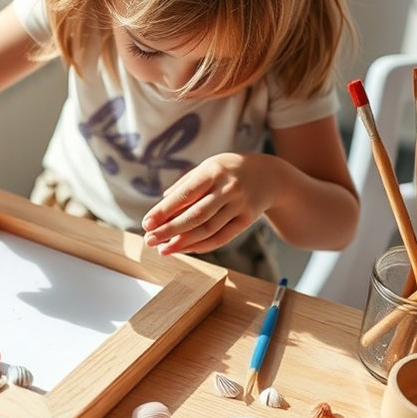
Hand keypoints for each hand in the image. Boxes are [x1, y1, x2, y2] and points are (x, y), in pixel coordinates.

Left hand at [141, 153, 275, 254]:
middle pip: (195, 215)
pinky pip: (222, 237)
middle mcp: (227, 188)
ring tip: (163, 249)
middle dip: (169, 230)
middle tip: (149, 241)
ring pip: (208, 229)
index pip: (185, 194)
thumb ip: (185, 184)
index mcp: (213, 171)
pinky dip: (202, 246)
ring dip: (183, 243)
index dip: (164, 211)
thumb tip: (162, 202)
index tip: (146, 224)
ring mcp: (239, 205)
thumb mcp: (208, 167)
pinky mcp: (247, 219)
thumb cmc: (228, 170)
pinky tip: (186, 249)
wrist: (270, 175)